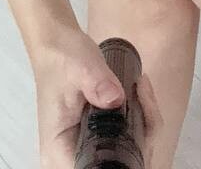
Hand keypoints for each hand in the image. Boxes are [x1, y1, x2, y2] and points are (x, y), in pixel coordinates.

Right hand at [32, 26, 164, 168]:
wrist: (55, 44)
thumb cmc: (60, 57)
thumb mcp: (80, 67)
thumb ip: (96, 83)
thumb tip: (116, 99)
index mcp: (60, 152)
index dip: (126, 161)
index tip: (140, 126)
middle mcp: (70, 157)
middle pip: (121, 166)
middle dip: (143, 138)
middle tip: (144, 98)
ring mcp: (85, 148)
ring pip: (130, 155)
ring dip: (145, 125)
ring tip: (142, 90)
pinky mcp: (97, 137)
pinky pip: (127, 140)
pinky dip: (141, 120)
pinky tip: (141, 95)